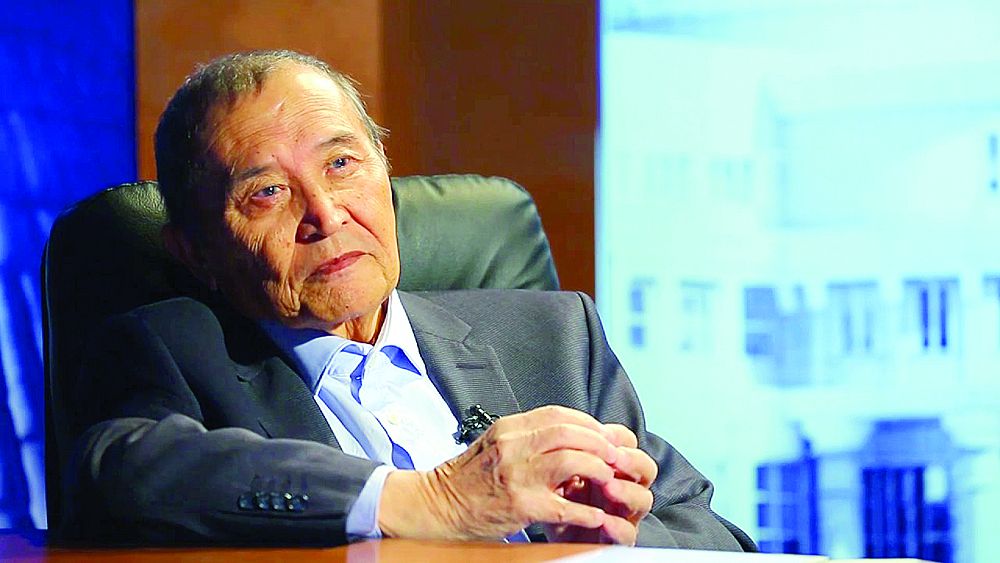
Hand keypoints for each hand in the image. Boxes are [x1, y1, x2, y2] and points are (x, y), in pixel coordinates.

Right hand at [378, 405, 623, 539]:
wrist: (436, 505)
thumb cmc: (468, 478)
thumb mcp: (496, 444)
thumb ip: (527, 437)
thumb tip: (568, 435)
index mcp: (509, 429)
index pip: (558, 414)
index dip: (588, 424)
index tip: (604, 435)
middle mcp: (513, 447)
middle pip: (569, 432)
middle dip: (600, 442)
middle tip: (616, 456)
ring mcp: (516, 476)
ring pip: (571, 460)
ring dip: (598, 469)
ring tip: (609, 480)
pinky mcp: (519, 506)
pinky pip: (563, 506)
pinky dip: (586, 510)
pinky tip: (596, 515)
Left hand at [544, 424, 656, 544]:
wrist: (555, 535)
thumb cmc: (560, 499)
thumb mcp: (561, 472)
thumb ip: (569, 455)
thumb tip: (565, 432)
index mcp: (612, 466)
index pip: (628, 444)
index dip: (620, 438)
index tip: (604, 434)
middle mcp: (624, 486)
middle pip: (645, 468)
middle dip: (632, 461)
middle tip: (614, 458)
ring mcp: (625, 512)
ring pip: (643, 499)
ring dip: (627, 491)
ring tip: (608, 488)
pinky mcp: (618, 538)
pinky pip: (629, 533)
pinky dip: (618, 526)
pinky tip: (603, 521)